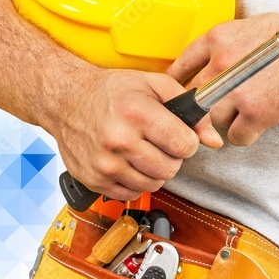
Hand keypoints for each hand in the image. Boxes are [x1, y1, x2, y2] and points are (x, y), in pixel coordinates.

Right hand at [41, 66, 222, 200]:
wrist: (64, 99)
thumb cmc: (109, 91)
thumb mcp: (153, 85)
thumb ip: (188, 109)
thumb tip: (213, 139)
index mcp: (136, 114)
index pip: (184, 145)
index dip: (186, 141)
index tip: (178, 136)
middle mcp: (118, 140)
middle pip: (170, 168)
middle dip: (172, 157)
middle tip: (159, 143)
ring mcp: (105, 163)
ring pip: (153, 184)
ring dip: (154, 170)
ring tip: (142, 151)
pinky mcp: (94, 180)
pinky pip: (131, 193)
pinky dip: (135, 181)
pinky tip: (127, 162)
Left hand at [167, 13, 278, 145]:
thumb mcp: (254, 28)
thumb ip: (227, 45)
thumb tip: (209, 64)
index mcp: (219, 38)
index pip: (181, 67)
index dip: (181, 86)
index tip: (184, 97)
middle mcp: (222, 62)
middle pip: (195, 98)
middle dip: (206, 106)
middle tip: (223, 108)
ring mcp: (236, 89)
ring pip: (212, 120)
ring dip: (227, 121)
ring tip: (248, 111)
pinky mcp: (255, 113)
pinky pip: (235, 136)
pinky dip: (247, 134)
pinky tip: (260, 122)